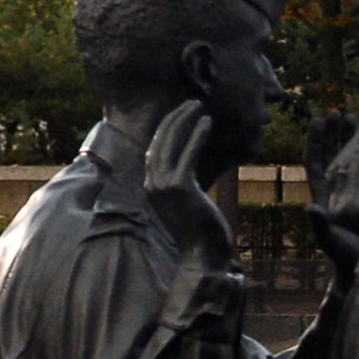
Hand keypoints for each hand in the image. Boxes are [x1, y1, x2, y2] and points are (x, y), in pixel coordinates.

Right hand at [125, 100, 231, 272]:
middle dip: (174, 119)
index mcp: (151, 188)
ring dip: (184, 121)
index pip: (154, 150)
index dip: (166, 129)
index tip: (180, 114)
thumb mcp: (187, 203)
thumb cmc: (200, 231)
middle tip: (191, 103)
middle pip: (159, 142)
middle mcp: (152, 185)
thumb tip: (189, 169)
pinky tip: (207, 123)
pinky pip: (188, 154)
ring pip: (170, 144)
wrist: (202, 255)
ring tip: (198, 106)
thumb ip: (183, 185)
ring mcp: (163, 186)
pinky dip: (196, 136)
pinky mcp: (180, 188)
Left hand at [305, 100, 358, 273]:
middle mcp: (335, 191)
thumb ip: (321, 225)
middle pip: (331, 154)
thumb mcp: (333, 243)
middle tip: (340, 111)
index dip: (316, 141)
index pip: (315, 162)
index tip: (320, 119)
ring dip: (354, 138)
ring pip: (350, 159)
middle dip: (335, 133)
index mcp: (323, 197)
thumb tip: (310, 208)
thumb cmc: (348, 258)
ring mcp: (352, 193)